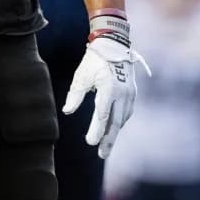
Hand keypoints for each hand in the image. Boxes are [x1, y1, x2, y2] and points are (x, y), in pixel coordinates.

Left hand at [62, 37, 147, 158]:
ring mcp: (129, 93)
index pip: (103, 115)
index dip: (97, 130)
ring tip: (106, 146)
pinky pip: (127, 112)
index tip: (90, 143)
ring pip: (122, 118)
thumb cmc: (94, 60)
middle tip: (102, 154)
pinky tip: (113, 129)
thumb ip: (75, 95)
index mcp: (108, 88)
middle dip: (108, 139)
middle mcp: (122, 93)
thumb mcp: (81, 75)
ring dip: (114, 132)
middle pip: (115, 122)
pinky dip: (120, 122)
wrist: (113, 44)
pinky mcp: (132, 92)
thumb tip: (67, 111)